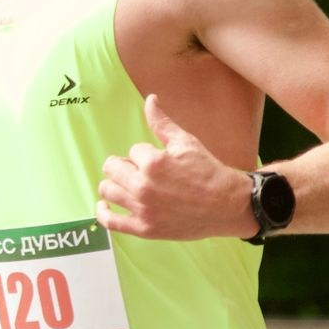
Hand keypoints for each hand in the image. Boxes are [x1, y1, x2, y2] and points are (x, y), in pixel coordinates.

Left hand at [96, 95, 249, 240]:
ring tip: (127, 184)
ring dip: (114, 183)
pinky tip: (104, 205)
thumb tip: (150, 99)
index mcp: (153, 163)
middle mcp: (144, 187)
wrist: (227, 205)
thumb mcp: (186, 143)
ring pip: (107, 190)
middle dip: (125, 165)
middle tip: (140, 170)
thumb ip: (162, 123)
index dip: (146, 154)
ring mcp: (143, 209)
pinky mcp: (144, 229)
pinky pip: (111, 222)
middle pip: (112, 168)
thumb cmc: (208, 172)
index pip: (133, 150)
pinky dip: (102, 213)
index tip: (161, 161)